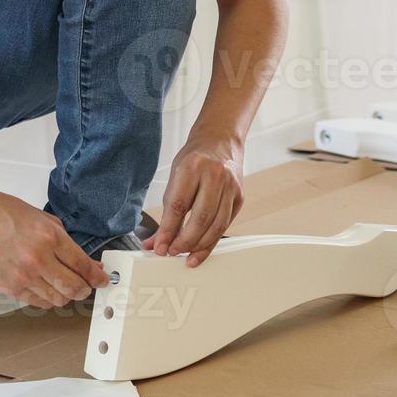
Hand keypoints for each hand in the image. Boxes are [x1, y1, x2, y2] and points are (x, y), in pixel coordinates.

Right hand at [0, 185, 107, 308]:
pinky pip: (37, 302)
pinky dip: (47, 298)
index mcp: (49, 238)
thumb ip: (66, 242)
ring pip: (57, 299)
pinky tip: (47, 288)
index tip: (103, 280)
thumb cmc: (2, 212)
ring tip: (66, 286)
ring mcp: (22, 276)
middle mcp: (37, 260)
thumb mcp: (43, 219)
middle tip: (87, 286)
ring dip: (66, 295)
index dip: (98, 277)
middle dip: (85, 289)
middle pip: (74, 288)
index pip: (83, 267)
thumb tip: (85, 262)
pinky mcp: (9, 287)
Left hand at [143, 136, 244, 266]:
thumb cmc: (194, 159)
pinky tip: (201, 248)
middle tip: (172, 252)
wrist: (220, 141)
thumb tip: (157, 241)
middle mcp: (215, 175)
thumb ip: (167, 210)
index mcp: (193, 166)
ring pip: (217, 225)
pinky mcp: (240, 196)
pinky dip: (212, 240)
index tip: (160, 246)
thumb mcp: (175, 177)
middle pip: (201, 218)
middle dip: (185, 241)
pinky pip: (225, 224)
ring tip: (186, 255)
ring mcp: (230, 186)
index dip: (168, 230)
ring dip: (200, 245)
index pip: (178, 205)